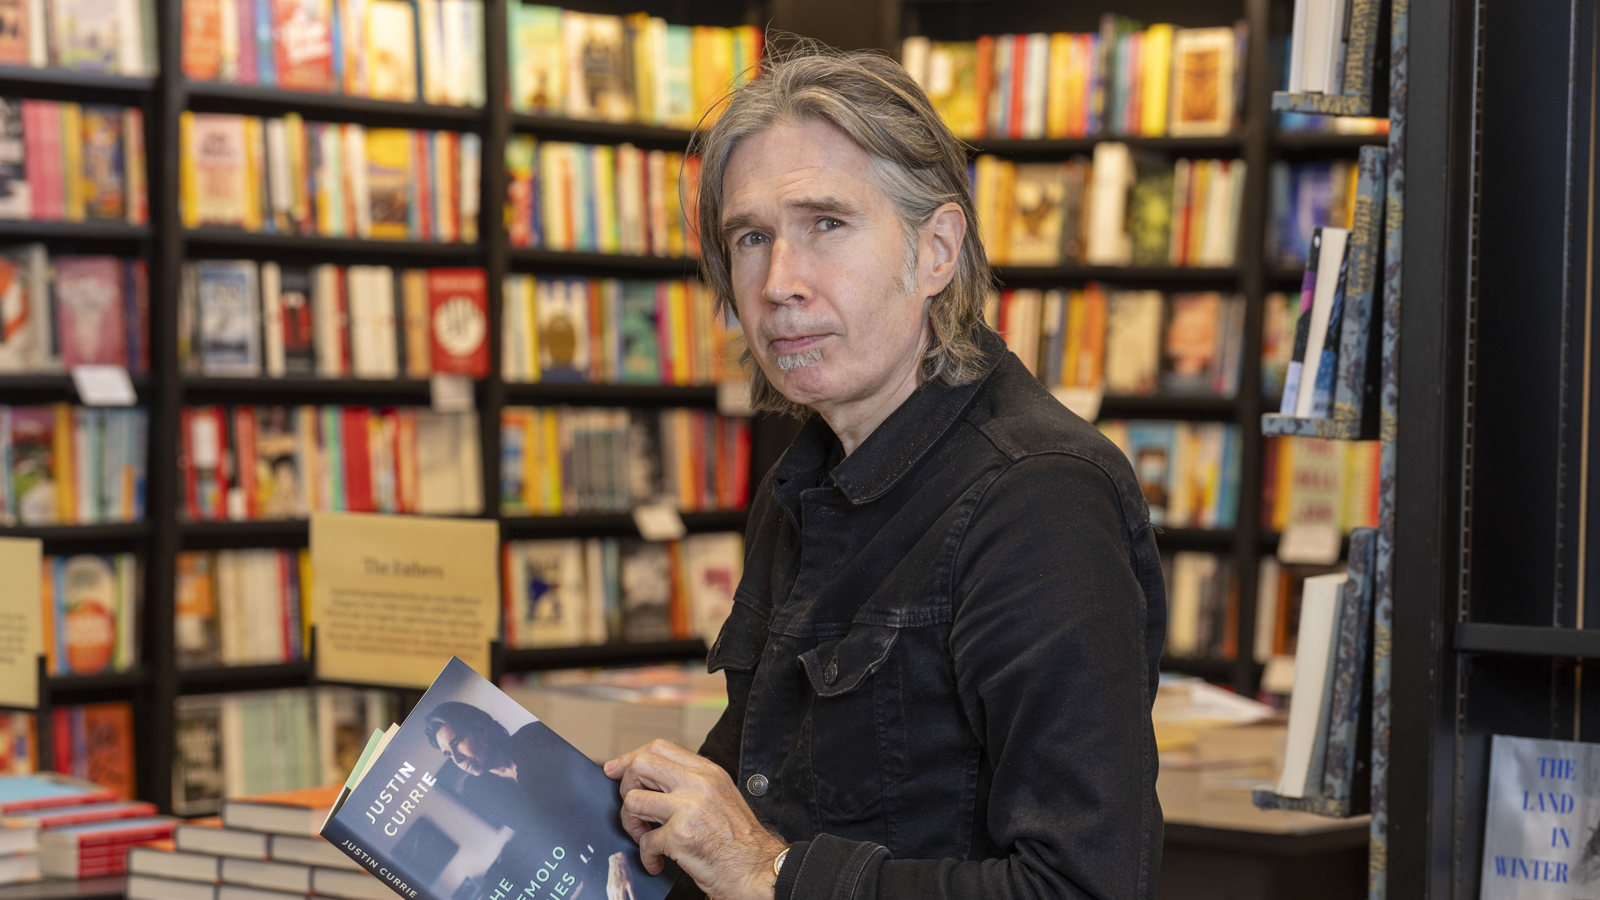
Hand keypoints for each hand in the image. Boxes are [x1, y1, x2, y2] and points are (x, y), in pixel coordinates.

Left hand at [604, 740, 787, 899]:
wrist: (760, 870)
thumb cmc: (741, 841)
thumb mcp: (721, 797)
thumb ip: (692, 784)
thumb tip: (652, 782)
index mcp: (709, 773)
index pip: (660, 748)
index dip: (631, 757)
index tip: (615, 770)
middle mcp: (699, 785)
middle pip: (641, 765)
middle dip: (626, 787)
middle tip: (635, 810)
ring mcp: (689, 809)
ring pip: (633, 801)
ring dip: (631, 823)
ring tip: (645, 837)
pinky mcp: (681, 837)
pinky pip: (645, 841)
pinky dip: (647, 856)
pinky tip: (657, 862)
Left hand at [606, 851, 634, 899]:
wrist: (617, 860)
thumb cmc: (615, 872)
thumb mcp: (611, 883)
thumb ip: (612, 893)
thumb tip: (613, 899)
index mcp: (610, 890)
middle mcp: (615, 889)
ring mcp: (622, 886)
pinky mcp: (629, 882)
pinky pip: (631, 893)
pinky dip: (632, 899)